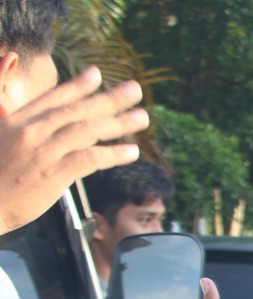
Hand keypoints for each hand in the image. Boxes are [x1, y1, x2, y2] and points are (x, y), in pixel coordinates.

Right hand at [0, 68, 146, 234]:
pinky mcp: (52, 174)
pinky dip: (112, 154)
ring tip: (142, 117)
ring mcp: (43, 152)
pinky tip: (131, 152)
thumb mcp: (2, 139)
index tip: (97, 74)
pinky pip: (89, 159)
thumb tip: (46, 117)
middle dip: (109, 98)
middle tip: (135, 90)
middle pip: (77, 110)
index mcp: (18, 120)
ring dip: (119, 122)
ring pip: (87, 130)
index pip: (53, 98)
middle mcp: (31, 131)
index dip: (78, 86)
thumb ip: (24, 127)